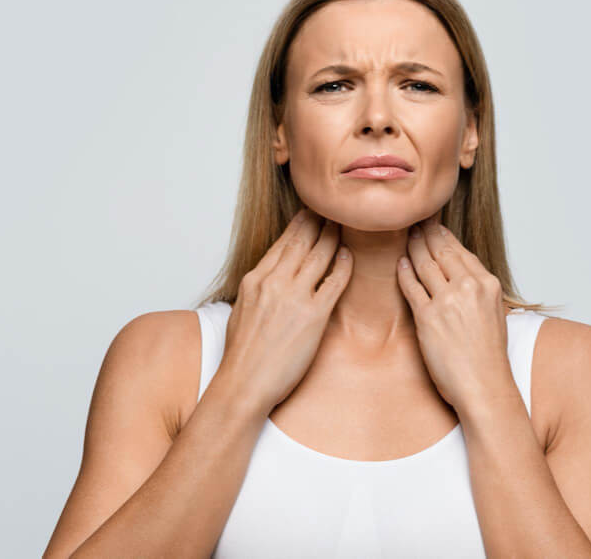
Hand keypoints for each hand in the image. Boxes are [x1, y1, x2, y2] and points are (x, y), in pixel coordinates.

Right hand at [218, 208, 352, 415]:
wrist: (244, 382)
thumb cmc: (242, 354)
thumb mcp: (242, 310)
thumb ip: (258, 290)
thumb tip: (268, 280)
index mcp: (255, 279)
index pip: (282, 243)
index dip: (300, 224)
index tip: (310, 212)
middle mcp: (274, 282)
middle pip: (302, 242)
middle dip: (319, 221)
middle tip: (333, 207)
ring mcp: (294, 297)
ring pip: (319, 255)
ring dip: (333, 236)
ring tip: (344, 223)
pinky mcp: (313, 316)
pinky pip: (333, 282)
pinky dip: (342, 265)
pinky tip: (349, 255)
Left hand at [396, 216, 512, 411]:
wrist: (484, 385)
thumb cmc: (488, 356)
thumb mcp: (493, 313)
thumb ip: (479, 291)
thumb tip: (463, 275)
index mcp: (488, 284)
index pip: (460, 250)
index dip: (443, 235)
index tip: (433, 224)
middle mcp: (469, 287)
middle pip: (441, 251)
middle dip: (425, 233)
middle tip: (413, 221)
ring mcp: (447, 301)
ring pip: (425, 264)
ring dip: (413, 248)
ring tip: (405, 236)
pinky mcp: (428, 318)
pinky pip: (411, 287)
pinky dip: (404, 272)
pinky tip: (400, 263)